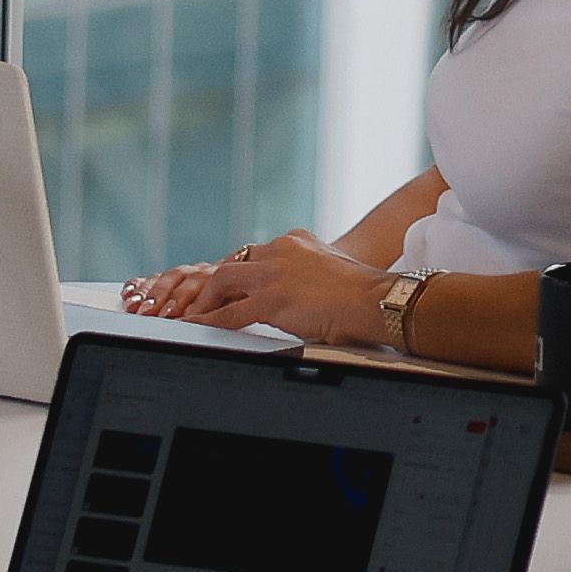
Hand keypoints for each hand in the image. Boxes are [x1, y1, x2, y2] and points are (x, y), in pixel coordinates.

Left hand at [127, 235, 392, 343]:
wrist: (378, 300)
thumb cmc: (366, 292)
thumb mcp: (334, 268)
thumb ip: (312, 273)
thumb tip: (306, 293)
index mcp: (296, 241)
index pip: (255, 253)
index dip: (239, 272)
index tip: (229, 286)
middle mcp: (281, 250)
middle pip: (233, 263)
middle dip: (214, 285)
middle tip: (202, 302)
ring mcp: (273, 274)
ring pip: (222, 282)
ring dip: (205, 301)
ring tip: (192, 316)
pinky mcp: (272, 299)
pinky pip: (228, 314)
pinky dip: (207, 322)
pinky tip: (196, 330)